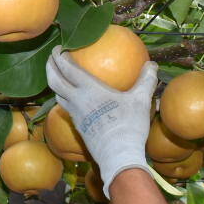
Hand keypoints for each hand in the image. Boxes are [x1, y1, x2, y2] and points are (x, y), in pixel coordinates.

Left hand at [45, 50, 156, 192]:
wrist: (117, 156)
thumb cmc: (129, 126)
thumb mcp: (141, 101)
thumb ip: (146, 80)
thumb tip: (153, 65)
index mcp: (89, 90)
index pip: (67, 68)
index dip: (60, 56)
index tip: (59, 47)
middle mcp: (77, 101)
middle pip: (54, 80)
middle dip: (50, 66)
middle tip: (52, 57)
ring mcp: (75, 115)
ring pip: (57, 95)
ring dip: (55, 83)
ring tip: (59, 76)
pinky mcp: (78, 127)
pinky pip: (66, 108)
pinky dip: (64, 98)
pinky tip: (73, 99)